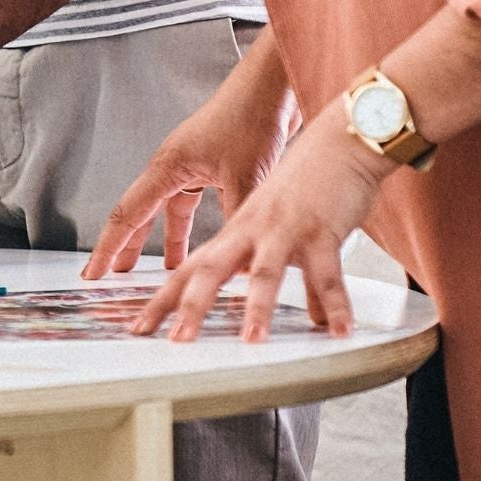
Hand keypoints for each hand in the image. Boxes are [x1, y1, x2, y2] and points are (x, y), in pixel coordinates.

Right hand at [85, 68, 288, 278]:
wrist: (273, 85)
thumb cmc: (251, 118)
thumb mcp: (245, 179)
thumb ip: (236, 223)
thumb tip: (238, 266)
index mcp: (168, 167)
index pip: (128, 214)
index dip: (108, 246)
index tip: (93, 271)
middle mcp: (175, 165)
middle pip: (143, 211)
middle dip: (128, 244)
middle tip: (116, 273)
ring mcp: (195, 164)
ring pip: (172, 209)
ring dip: (168, 238)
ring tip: (168, 268)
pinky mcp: (217, 164)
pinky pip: (197, 202)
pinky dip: (198, 225)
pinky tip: (211, 240)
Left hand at [132, 102, 389, 342]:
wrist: (339, 139)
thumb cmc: (311, 181)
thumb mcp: (287, 228)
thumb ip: (294, 272)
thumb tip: (307, 314)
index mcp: (237, 229)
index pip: (190, 267)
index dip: (165, 297)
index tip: (141, 327)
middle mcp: (251, 228)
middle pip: (210, 269)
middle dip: (190, 306)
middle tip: (174, 340)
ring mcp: (283, 228)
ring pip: (263, 271)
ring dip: (257, 307)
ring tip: (251, 341)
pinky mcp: (319, 228)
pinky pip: (326, 272)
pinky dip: (334, 303)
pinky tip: (337, 330)